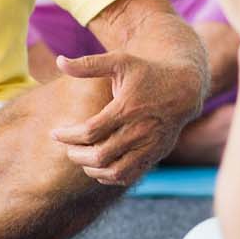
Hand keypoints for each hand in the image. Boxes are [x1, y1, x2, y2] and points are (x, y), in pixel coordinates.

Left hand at [50, 49, 196, 185]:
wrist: (184, 88)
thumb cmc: (147, 73)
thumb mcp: (120, 62)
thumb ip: (88, 64)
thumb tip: (59, 61)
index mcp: (127, 108)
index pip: (90, 131)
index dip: (68, 135)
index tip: (55, 133)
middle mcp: (139, 131)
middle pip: (99, 155)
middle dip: (76, 154)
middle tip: (68, 147)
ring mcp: (149, 146)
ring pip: (114, 171)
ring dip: (92, 168)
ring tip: (82, 157)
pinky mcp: (155, 155)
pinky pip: (128, 176)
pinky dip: (109, 176)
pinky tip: (99, 165)